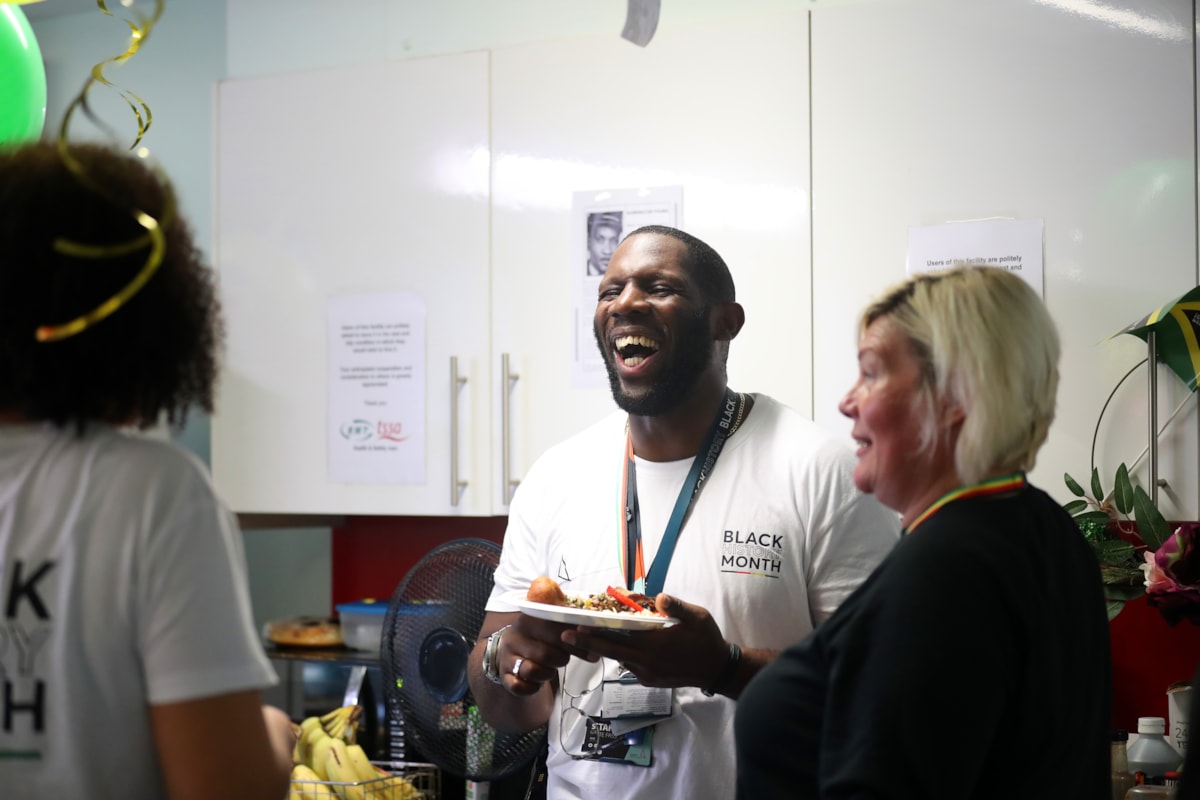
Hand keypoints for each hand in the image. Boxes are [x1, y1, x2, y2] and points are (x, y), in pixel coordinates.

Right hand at [500, 613, 597, 696]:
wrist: (509, 649)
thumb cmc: (537, 637)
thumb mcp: (549, 625)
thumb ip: (569, 625)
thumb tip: (595, 632)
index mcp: (529, 620)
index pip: (556, 632)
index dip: (576, 644)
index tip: (592, 652)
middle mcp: (515, 637)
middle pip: (546, 654)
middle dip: (561, 659)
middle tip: (565, 659)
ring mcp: (507, 658)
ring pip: (532, 671)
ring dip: (547, 673)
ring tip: (549, 668)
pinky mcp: (504, 676)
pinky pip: (519, 687)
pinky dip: (531, 688)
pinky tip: (536, 682)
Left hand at [561, 593, 728, 689]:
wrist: (717, 669)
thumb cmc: (706, 640)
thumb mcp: (697, 617)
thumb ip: (676, 606)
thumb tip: (659, 597)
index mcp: (653, 645)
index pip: (617, 638)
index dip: (595, 633)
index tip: (575, 627)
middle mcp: (646, 662)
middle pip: (609, 651)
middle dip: (586, 643)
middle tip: (565, 635)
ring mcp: (646, 673)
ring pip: (618, 658)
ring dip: (602, 648)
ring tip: (586, 636)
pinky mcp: (649, 680)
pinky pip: (629, 665)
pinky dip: (620, 655)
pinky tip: (617, 645)